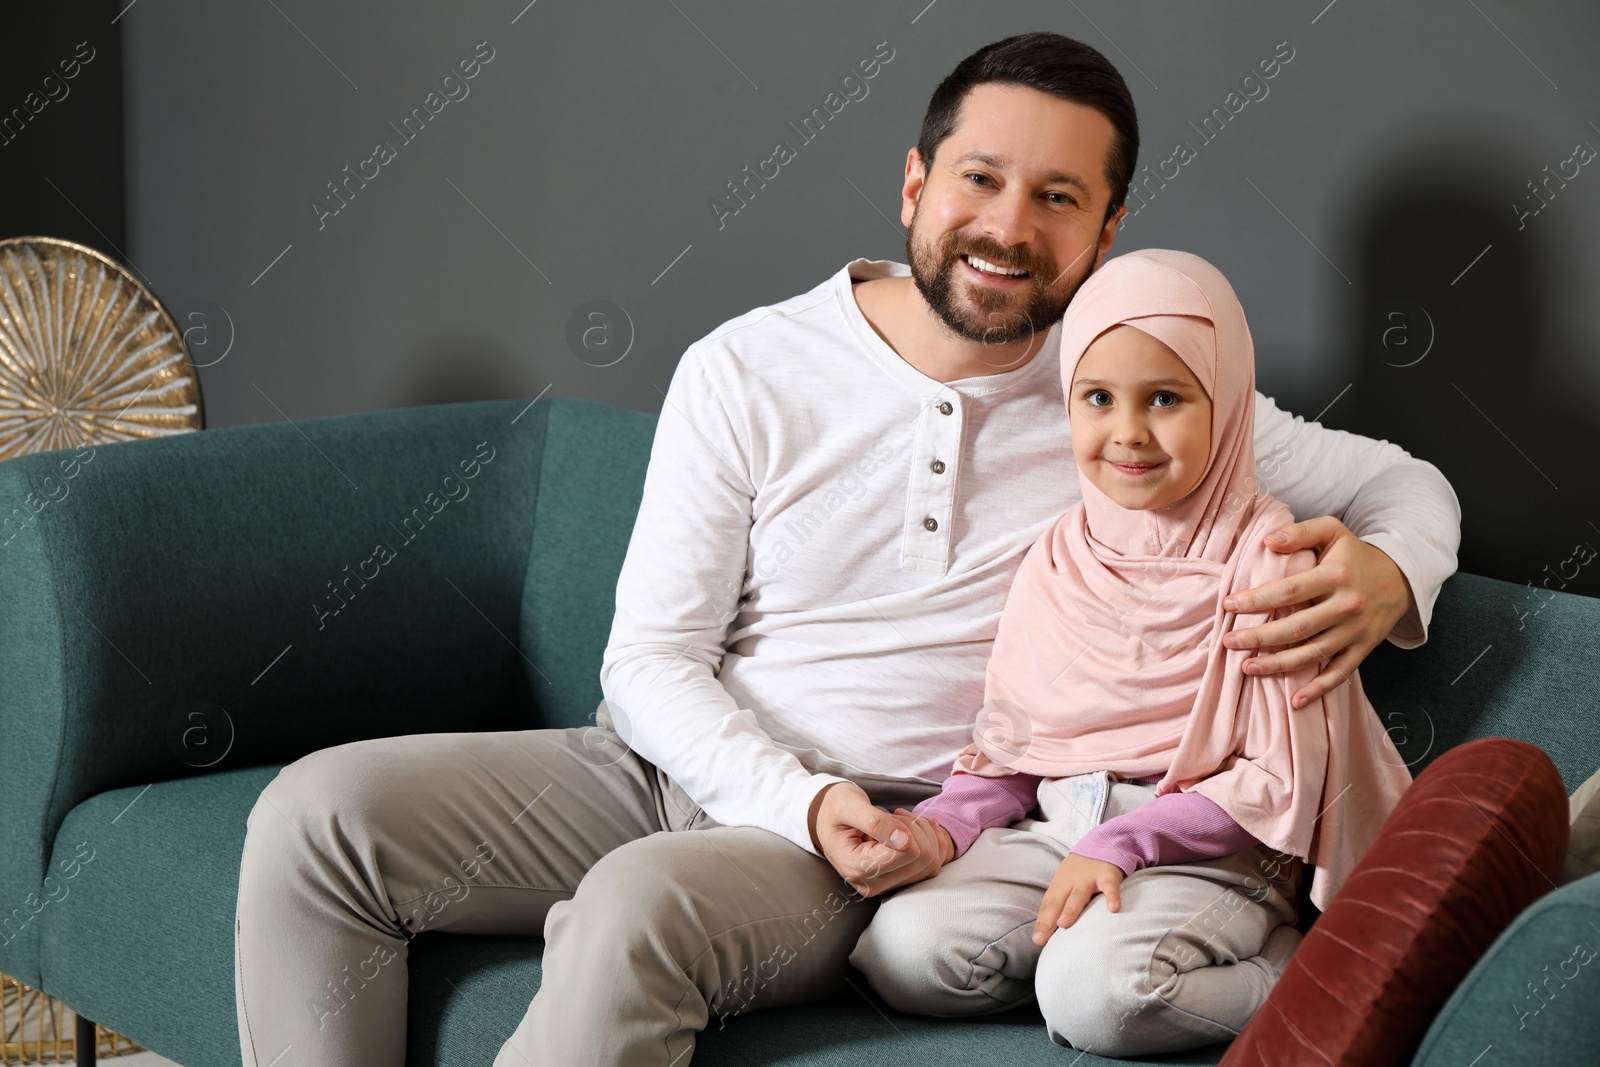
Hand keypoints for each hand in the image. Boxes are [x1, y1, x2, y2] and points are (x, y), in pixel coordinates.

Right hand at [809, 783, 945, 896]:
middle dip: (918, 831)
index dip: (908, 828)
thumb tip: (905, 842)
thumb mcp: (850, 806)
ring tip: (901, 823)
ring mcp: (885, 885)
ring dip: (924, 836)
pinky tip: (916, 828)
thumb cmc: (835, 809)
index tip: (892, 814)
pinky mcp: (896, 881)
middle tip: (897, 816)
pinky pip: (929, 868)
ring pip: (930, 865)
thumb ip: (876, 823)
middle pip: (924, 861)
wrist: (827, 819)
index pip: (907, 852)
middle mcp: (872, 884)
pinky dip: (929, 843)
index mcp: (858, 868)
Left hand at [1033, 853, 1123, 944]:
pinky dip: (1112, 897)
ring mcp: (1089, 877)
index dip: (1042, 922)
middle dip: (1048, 920)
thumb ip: (1059, 903)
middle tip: (1041, 937)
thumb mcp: (1066, 884)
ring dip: (1070, 909)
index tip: (1037, 940)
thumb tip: (1048, 931)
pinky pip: (1110, 887)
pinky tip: (1113, 909)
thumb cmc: (1080, 873)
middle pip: (1058, 901)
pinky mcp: (1107, 875)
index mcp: (1059, 885)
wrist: (1101, 844)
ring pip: (1078, 894)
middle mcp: (1071, 881)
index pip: (1048, 905)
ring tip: (1063, 923)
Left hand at [1221, 516, 1413, 708]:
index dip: (1256, 600)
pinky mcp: (1364, 648)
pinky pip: (1340, 673)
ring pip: (1313, 653)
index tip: (1229, 605)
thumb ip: (1300, 532)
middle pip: (1296, 627)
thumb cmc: (1355, 554)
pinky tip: (1294, 701)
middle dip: (1259, 637)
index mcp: (1334, 576)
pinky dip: (1318, 689)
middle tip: (1229, 641)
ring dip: (1278, 665)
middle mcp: (1346, 605)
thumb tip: (1268, 540)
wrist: (1403, 576)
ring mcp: (1356, 630)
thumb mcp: (1333, 531)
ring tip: (1247, 668)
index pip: (1288, 591)